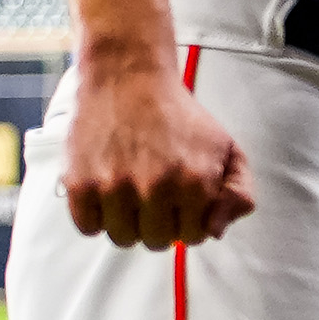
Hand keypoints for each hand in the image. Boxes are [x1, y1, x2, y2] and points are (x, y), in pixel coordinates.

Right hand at [62, 63, 256, 249]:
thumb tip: (216, 231)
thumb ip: (238, 191)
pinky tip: (107, 190)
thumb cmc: (180, 116)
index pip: (195, 236)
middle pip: (158, 242)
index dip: (189, 220)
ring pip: (123, 239)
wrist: (130, 78)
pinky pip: (89, 228)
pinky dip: (96, 216)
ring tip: (131, 191)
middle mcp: (155, 188)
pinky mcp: (80, 184)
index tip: (182, 201)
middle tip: (155, 194)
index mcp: (195, 181)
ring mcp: (115, 188)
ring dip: (128, 222)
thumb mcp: (226, 146)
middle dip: (160, 223)